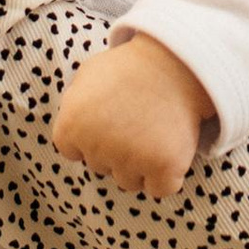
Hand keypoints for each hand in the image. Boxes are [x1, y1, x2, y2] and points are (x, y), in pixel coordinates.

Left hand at [49, 32, 210, 200]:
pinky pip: (159, 189)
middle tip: (135, 121)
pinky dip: (166, 176)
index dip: (90, 137)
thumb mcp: (88, 74)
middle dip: (115, 149)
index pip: (71, 151)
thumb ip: (73, 105)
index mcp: (72, 125)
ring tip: (154, 132)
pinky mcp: (165, 168)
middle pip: (101, 167)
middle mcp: (97, 148)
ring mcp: (132, 160)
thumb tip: (74, 128)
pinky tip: (169, 149)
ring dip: (140, 164)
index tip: (108, 121)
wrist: (177, 59)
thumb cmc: (131, 65)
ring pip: (128, 181)